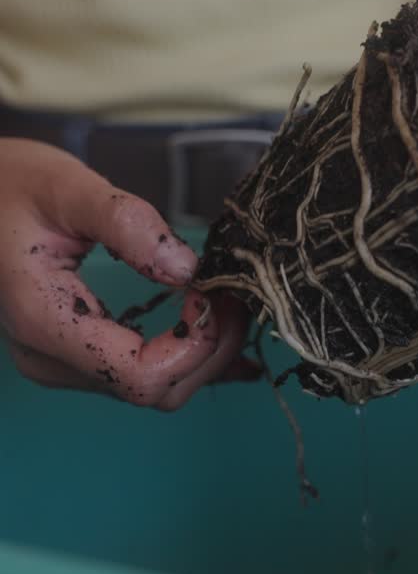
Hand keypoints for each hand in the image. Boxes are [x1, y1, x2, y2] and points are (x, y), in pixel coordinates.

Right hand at [0, 139, 255, 407]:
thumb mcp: (65, 186)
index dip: (194, 344)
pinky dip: (188, 360)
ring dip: (203, 351)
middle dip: (211, 347)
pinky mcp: (75, 353)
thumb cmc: (8, 184)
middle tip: (237, 292)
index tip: (215, 293)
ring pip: (154, 388)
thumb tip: (186, 267)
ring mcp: (61, 363)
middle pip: (156, 389)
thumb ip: (126, 224)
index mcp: (44, 320)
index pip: (141, 375)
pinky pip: (142, 374)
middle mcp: (50, 358)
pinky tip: (223, 341)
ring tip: (229, 301)